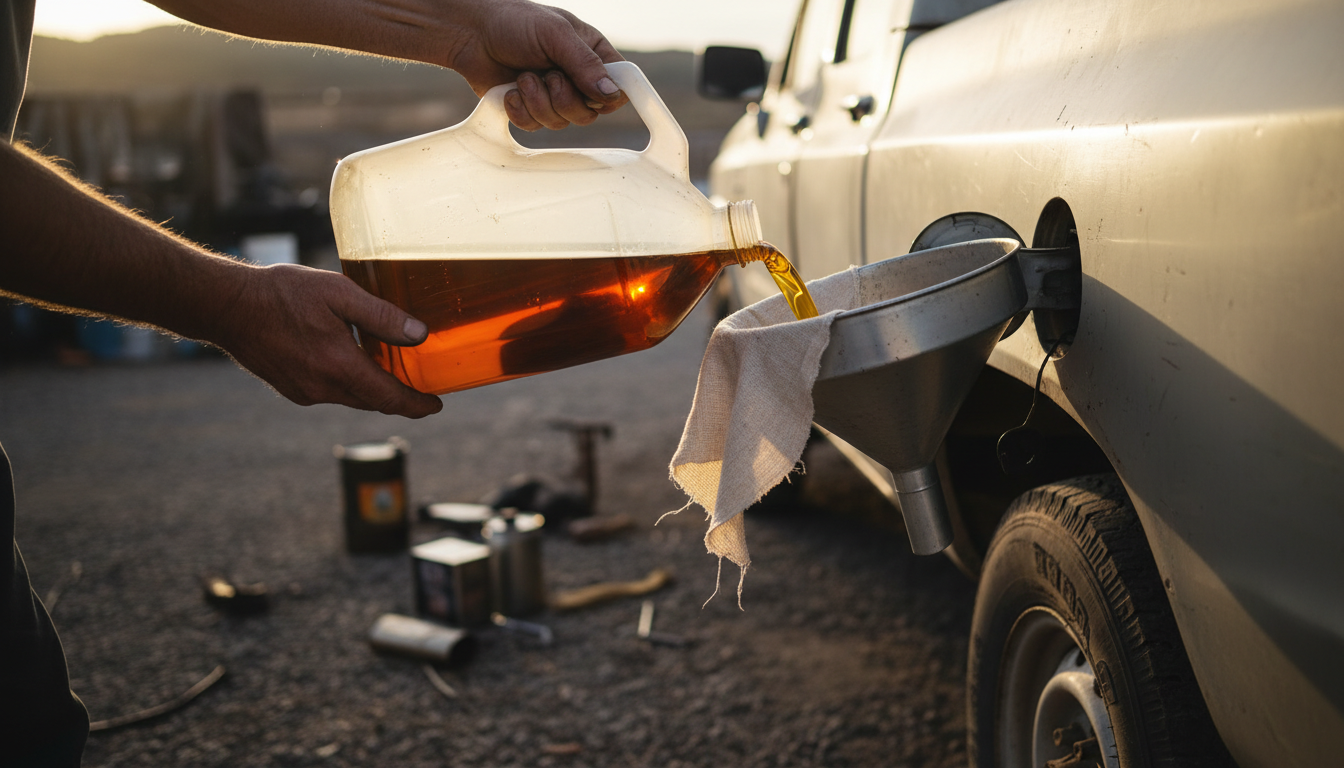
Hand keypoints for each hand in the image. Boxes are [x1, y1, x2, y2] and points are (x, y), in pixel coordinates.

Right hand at [213, 264, 443, 418]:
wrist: (226, 307)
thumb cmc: (281, 294)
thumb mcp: (338, 293)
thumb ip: (381, 316)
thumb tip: (419, 334)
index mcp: (339, 367)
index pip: (390, 398)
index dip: (417, 404)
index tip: (436, 405)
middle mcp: (323, 388)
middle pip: (373, 401)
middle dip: (399, 397)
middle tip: (420, 386)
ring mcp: (305, 392)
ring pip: (352, 397)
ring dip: (373, 388)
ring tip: (389, 370)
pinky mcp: (291, 389)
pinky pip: (331, 392)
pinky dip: (349, 383)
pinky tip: (351, 361)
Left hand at [443, 0, 629, 129]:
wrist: (470, 34)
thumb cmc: (514, 22)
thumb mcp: (555, 34)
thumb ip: (584, 63)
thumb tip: (610, 93)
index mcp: (592, 54)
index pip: (619, 87)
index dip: (608, 97)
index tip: (592, 93)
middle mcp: (576, 78)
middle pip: (590, 113)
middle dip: (563, 98)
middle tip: (546, 74)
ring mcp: (553, 96)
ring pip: (562, 123)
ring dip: (538, 102)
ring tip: (523, 77)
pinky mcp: (530, 109)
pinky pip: (535, 127)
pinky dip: (520, 111)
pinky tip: (511, 91)